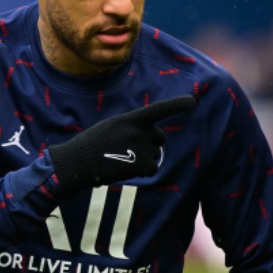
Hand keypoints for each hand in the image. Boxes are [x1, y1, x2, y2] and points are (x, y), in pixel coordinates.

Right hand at [48, 95, 195, 196]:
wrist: (80, 160)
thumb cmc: (94, 143)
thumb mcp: (112, 126)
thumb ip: (132, 128)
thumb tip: (151, 141)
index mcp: (132, 118)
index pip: (159, 109)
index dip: (176, 105)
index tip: (192, 101)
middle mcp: (140, 130)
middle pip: (159, 138)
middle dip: (150, 144)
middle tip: (128, 150)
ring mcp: (142, 146)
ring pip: (155, 155)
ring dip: (143, 159)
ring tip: (122, 159)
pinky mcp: (142, 163)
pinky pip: (152, 168)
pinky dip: (142, 171)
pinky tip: (125, 169)